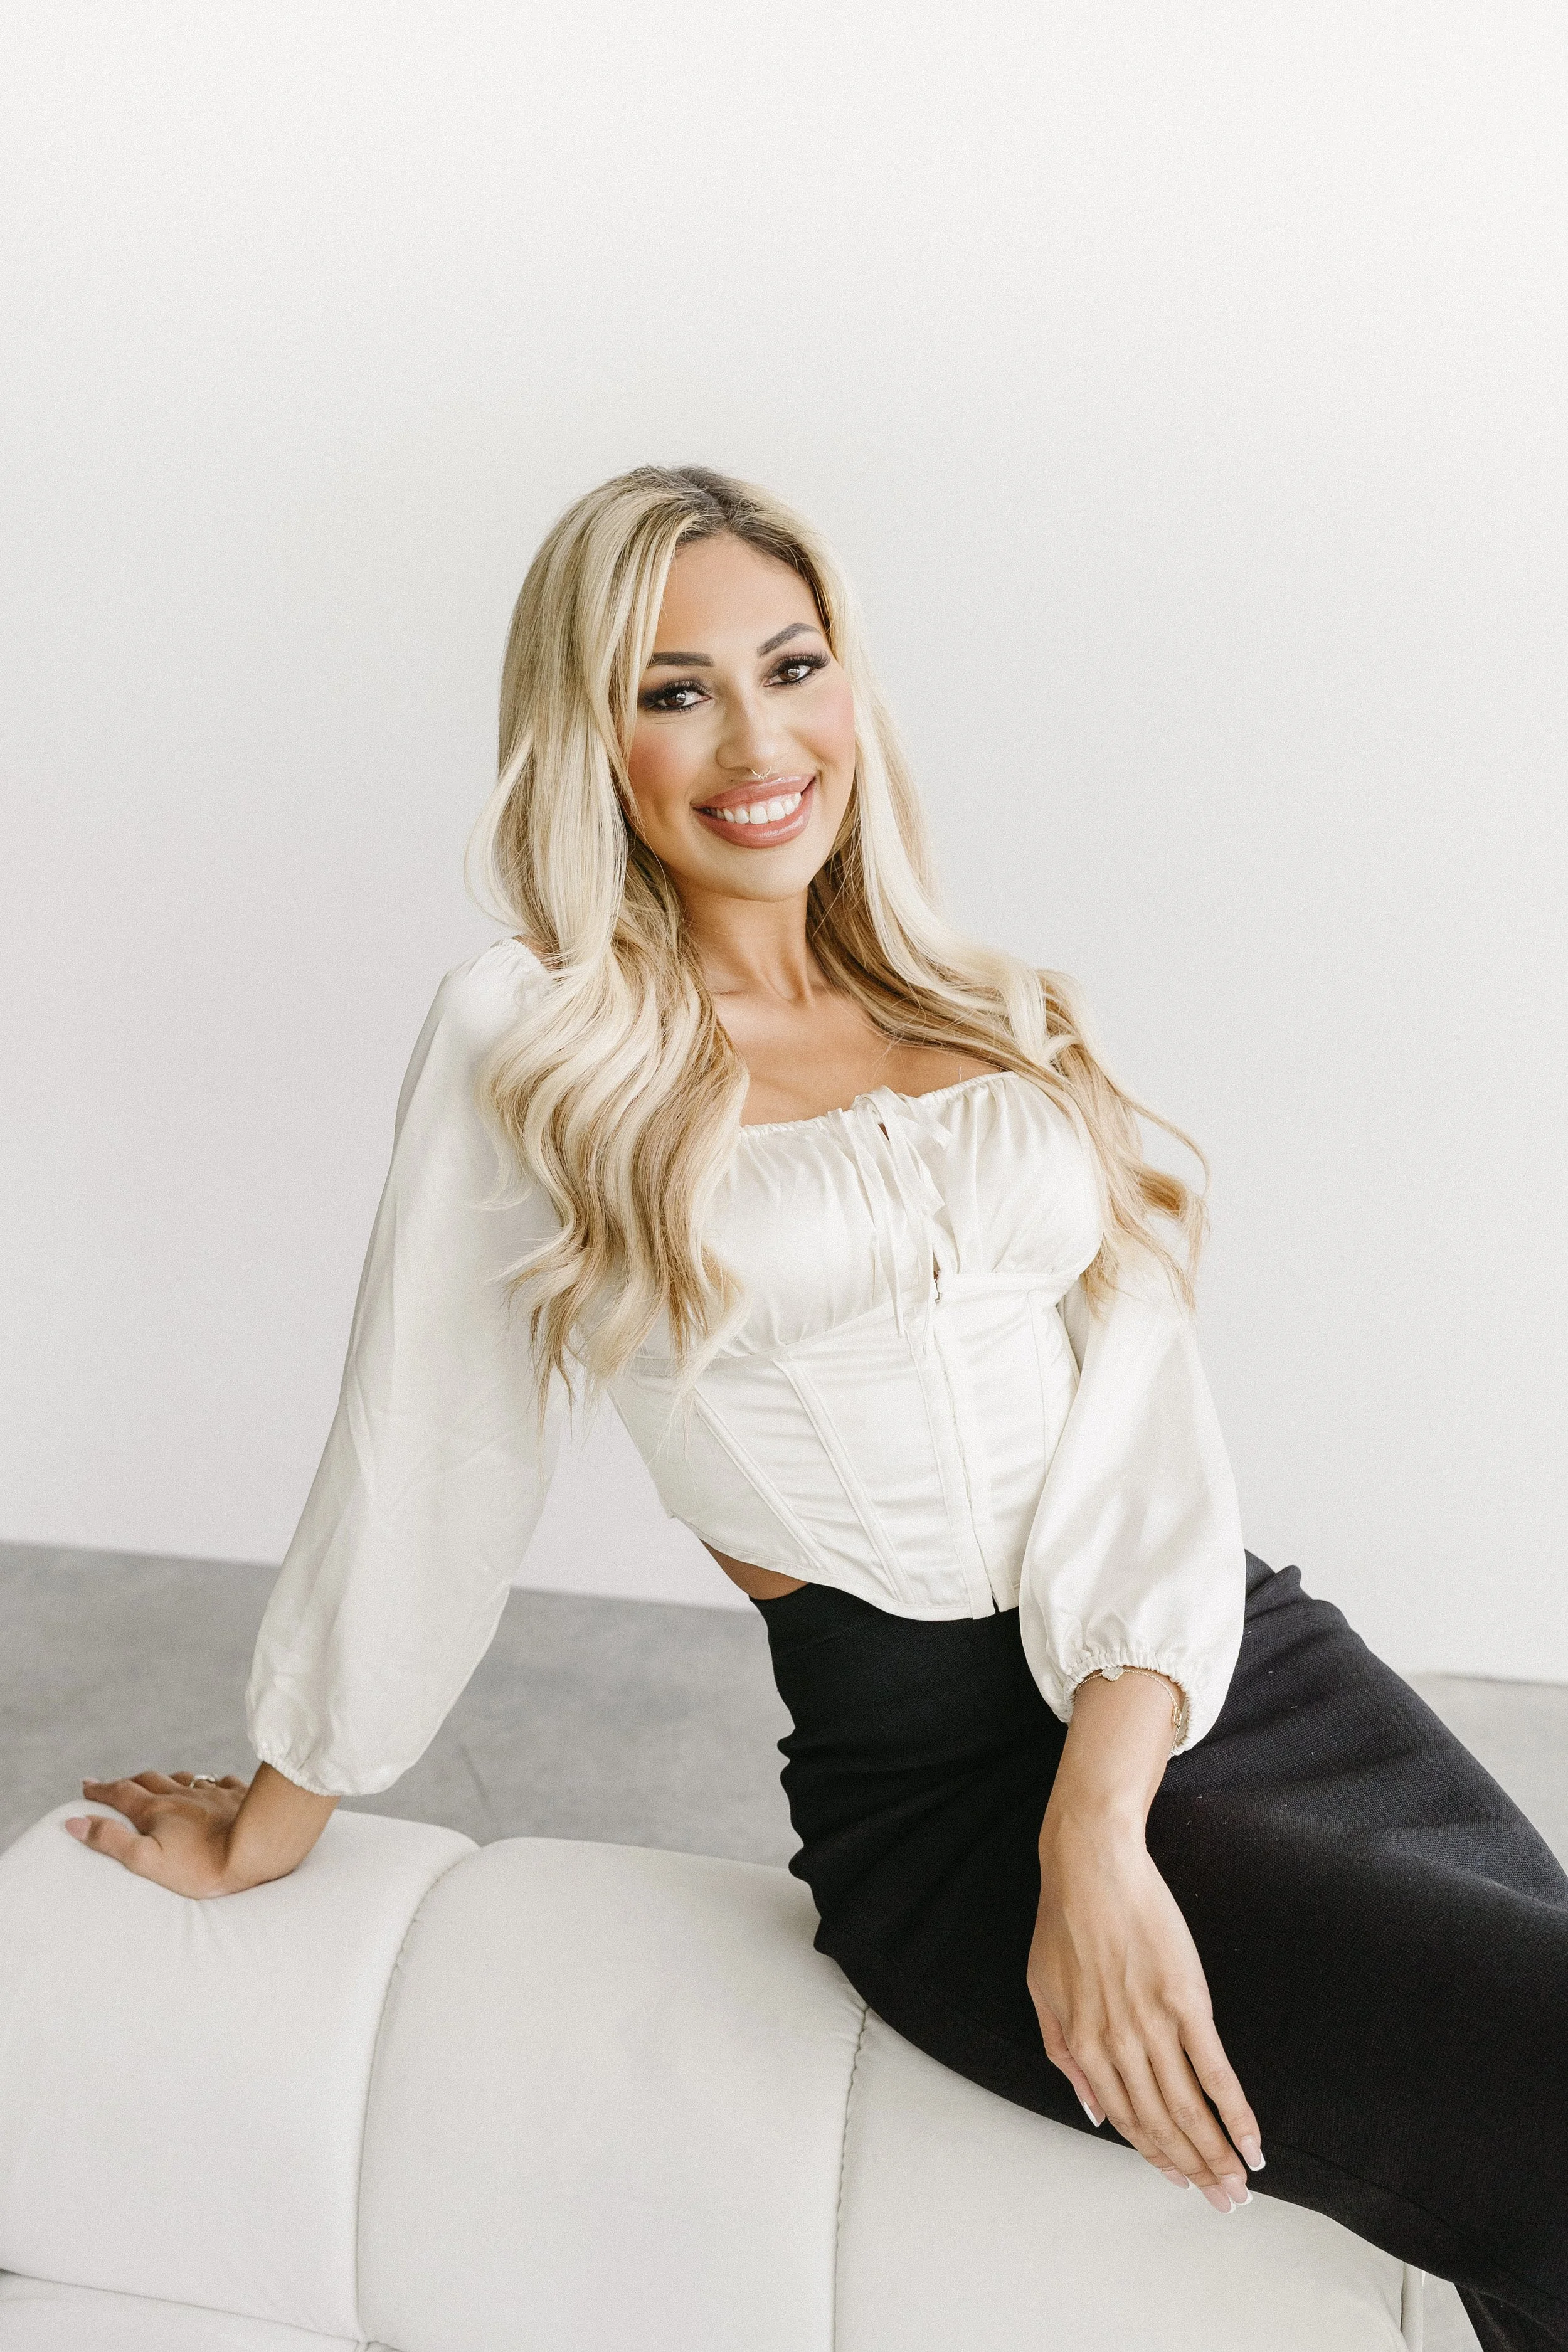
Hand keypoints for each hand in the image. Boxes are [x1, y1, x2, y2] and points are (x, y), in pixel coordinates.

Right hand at [65, 1763, 336, 1898]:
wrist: (258, 1849)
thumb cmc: (201, 1865)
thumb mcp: (147, 1860)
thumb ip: (111, 1840)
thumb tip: (74, 1822)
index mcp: (157, 1809)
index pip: (121, 1793)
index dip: (101, 1790)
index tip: (86, 1786)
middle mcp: (183, 1794)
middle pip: (150, 1780)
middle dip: (130, 1782)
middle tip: (117, 1784)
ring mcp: (213, 1792)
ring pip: (184, 1777)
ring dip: (167, 1779)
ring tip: (160, 1783)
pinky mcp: (239, 1795)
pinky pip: (220, 1782)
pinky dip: (209, 1783)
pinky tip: (213, 1786)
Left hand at [1030, 1813, 1261, 2212]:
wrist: (1091, 1864)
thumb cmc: (1064, 1920)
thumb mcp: (1042, 1990)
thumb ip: (1062, 2055)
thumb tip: (1092, 2112)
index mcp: (1082, 2045)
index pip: (1125, 2121)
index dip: (1156, 2157)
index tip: (1181, 2182)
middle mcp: (1117, 2046)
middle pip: (1162, 2125)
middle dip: (1194, 2171)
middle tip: (1224, 2202)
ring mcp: (1154, 2026)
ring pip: (1190, 2110)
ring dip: (1218, 2154)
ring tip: (1241, 2185)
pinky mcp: (1186, 2002)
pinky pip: (1215, 2070)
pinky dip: (1236, 2112)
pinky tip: (1253, 2140)